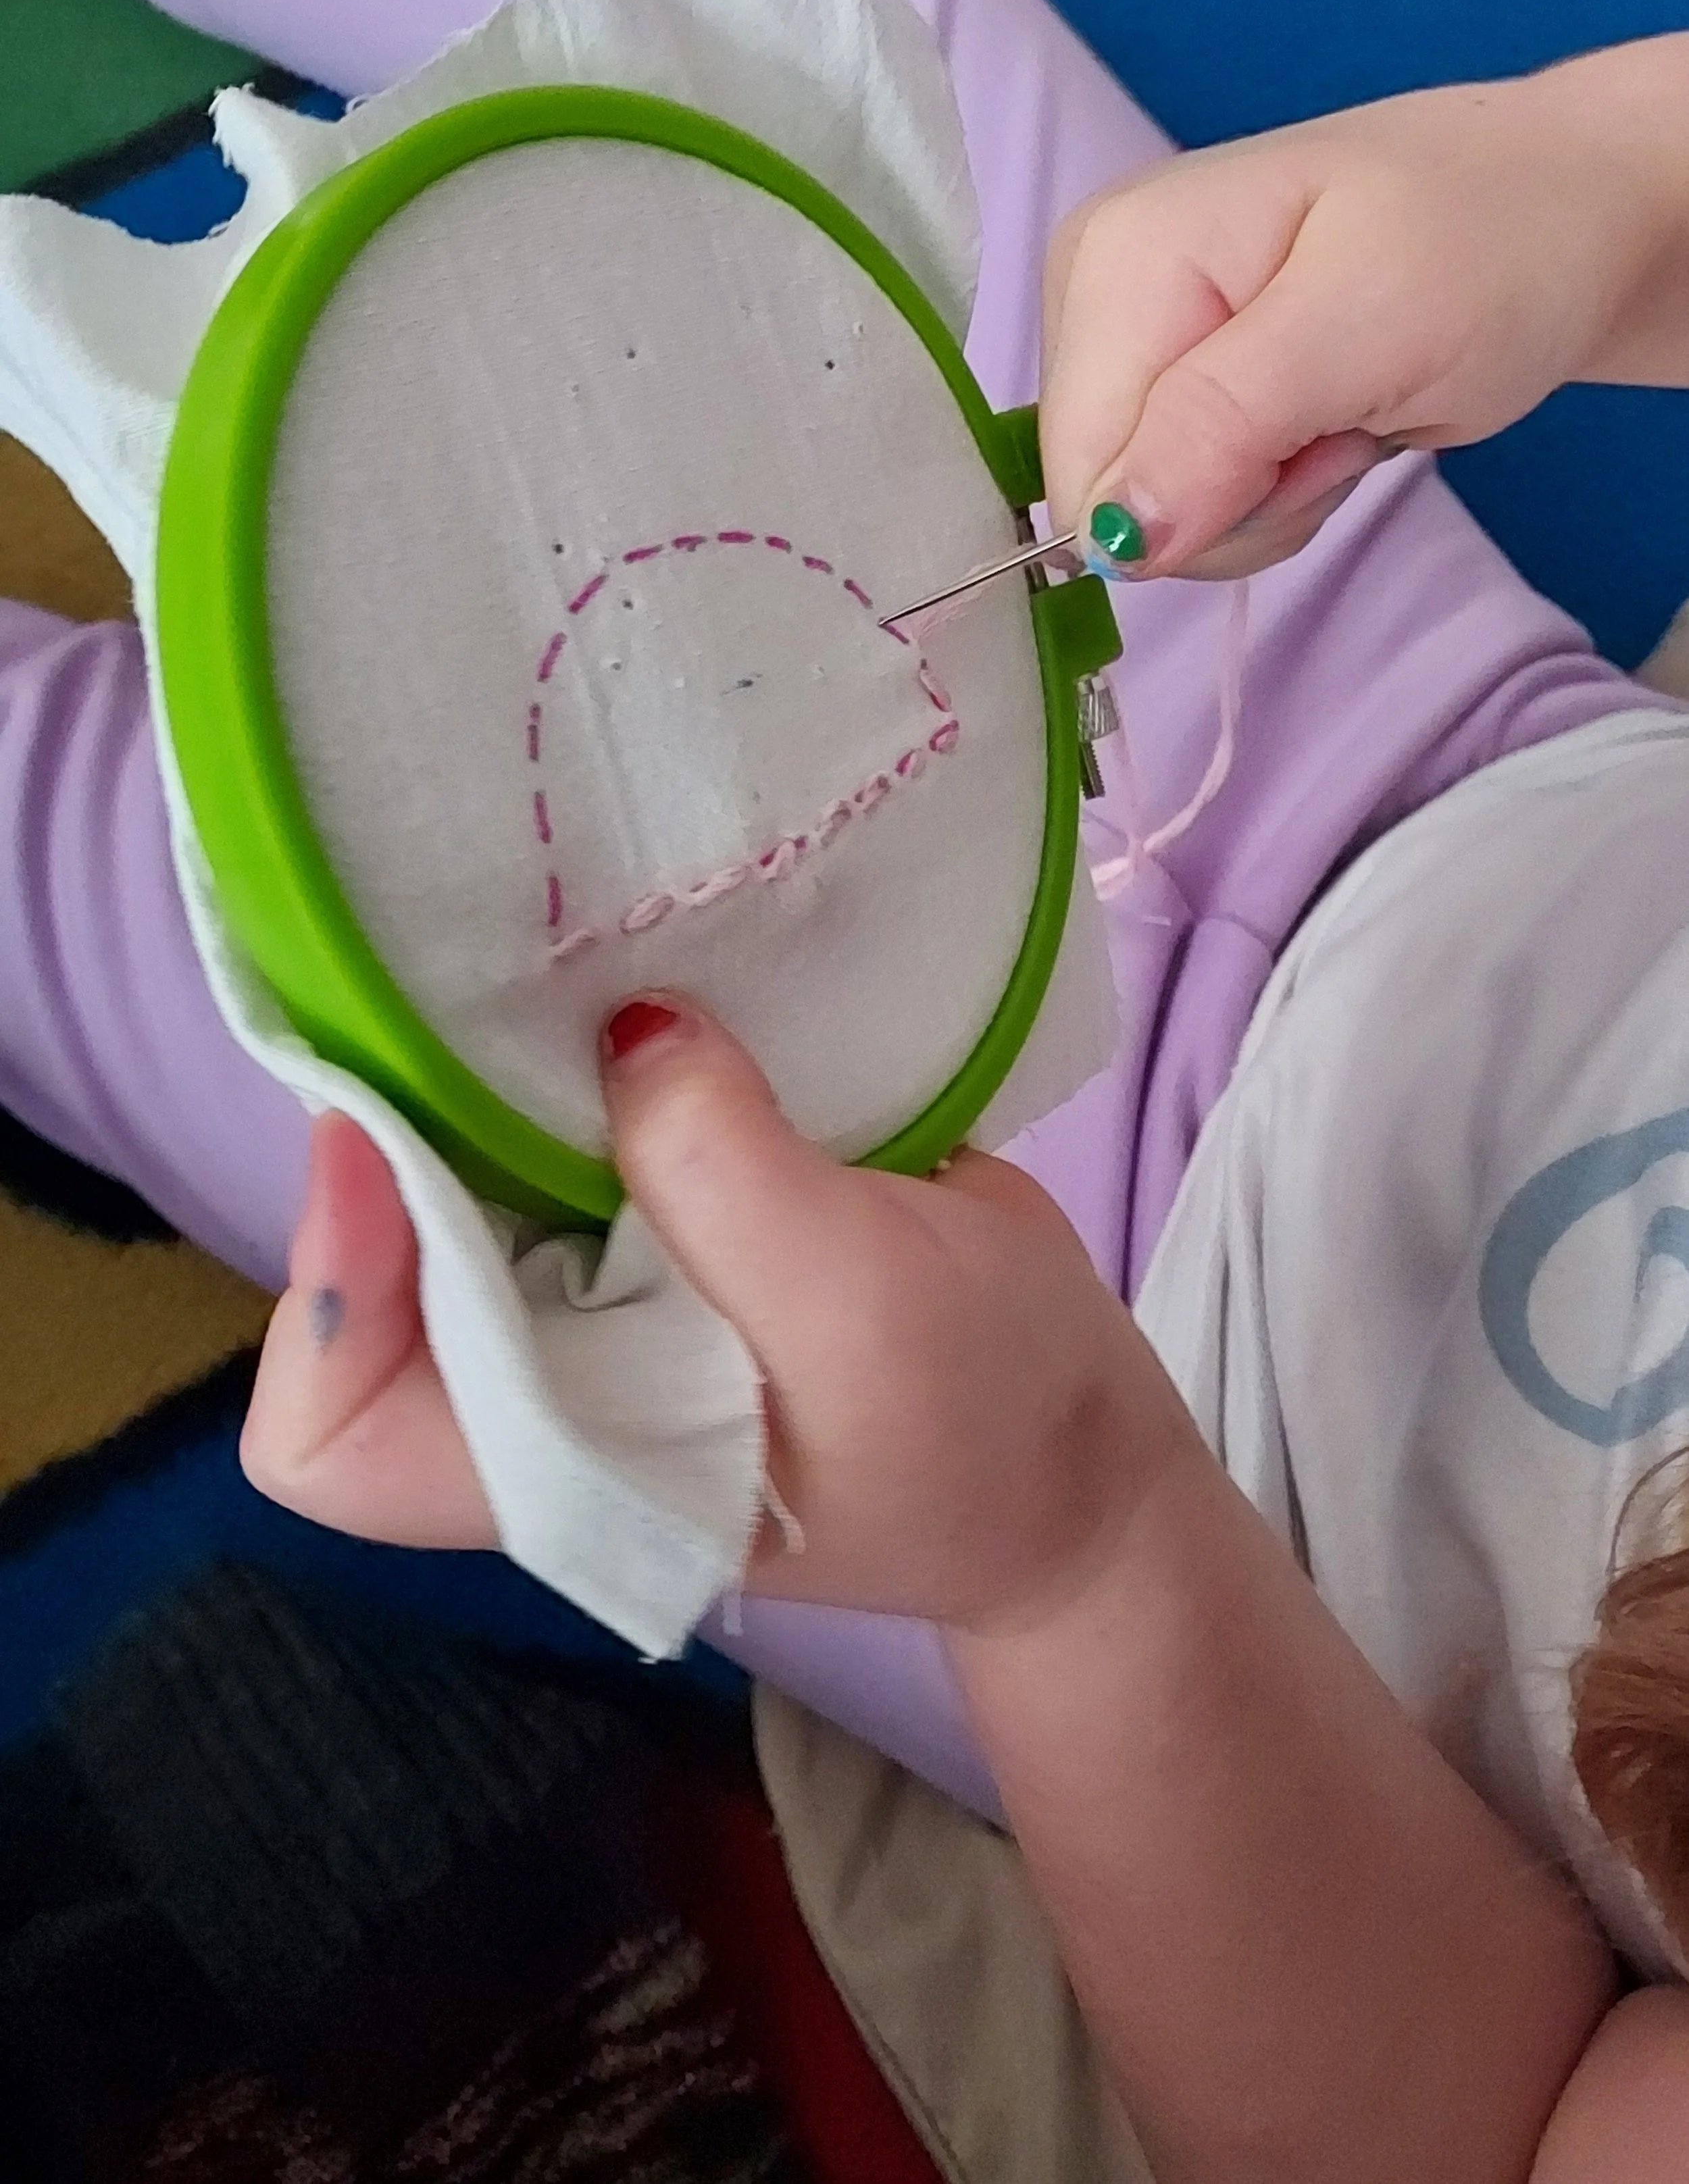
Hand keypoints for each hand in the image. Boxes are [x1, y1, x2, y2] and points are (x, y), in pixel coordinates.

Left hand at [241, 999, 1189, 1633]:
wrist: (1084, 1446)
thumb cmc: (984, 1419)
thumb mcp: (868, 1304)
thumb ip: (725, 1175)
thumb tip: (626, 1034)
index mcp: (560, 1479)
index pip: (334, 1437)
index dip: (328, 1294)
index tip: (384, 1140)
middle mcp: (539, 1402)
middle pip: (369, 1286)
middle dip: (391, 1143)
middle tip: (441, 999)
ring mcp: (595, 1317)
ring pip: (450, 1195)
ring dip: (469, 1089)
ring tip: (514, 978)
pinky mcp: (659, 1233)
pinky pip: (554, 1144)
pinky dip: (563, 1071)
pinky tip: (616, 1003)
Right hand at [1040, 37, 1688, 576]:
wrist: (1562, 211)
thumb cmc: (1488, 244)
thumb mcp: (1367, 324)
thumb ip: (1224, 421)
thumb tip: (1113, 535)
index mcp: (1116, 255)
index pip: (1084, 468)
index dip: (1199, 500)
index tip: (1311, 437)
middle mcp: (1098, 291)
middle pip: (1109, 497)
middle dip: (1237, 500)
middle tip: (1341, 422)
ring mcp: (1138, 336)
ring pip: (1152, 513)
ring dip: (1268, 499)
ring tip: (1347, 411)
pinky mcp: (1178, 378)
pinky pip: (1192, 497)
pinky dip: (1276, 489)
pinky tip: (1332, 418)